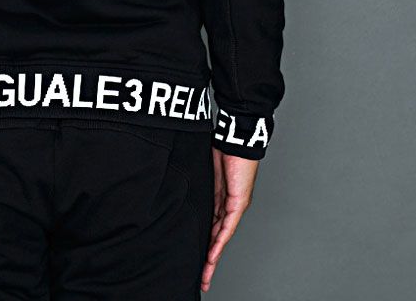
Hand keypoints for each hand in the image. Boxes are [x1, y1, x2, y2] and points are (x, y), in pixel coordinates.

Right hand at [200, 149, 258, 291]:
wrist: (238, 139)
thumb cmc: (222, 147)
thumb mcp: (203, 169)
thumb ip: (195, 182)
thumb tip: (177, 186)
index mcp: (218, 197)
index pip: (210, 226)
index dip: (204, 243)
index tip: (197, 258)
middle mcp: (227, 205)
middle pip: (216, 237)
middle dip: (208, 258)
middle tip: (202, 277)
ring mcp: (234, 205)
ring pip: (222, 236)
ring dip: (213, 256)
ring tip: (205, 272)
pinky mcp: (238, 203)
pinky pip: (227, 226)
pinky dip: (219, 242)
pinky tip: (212, 255)